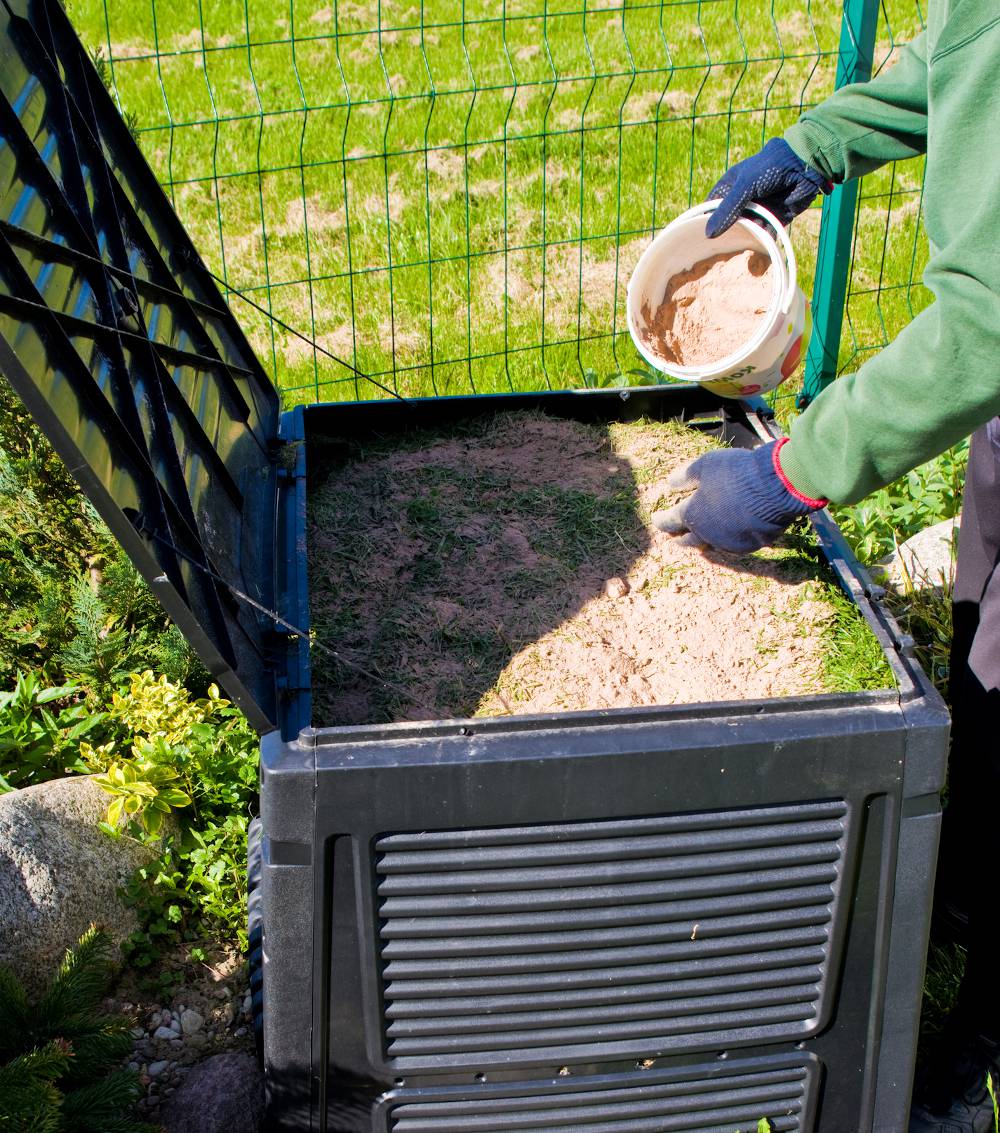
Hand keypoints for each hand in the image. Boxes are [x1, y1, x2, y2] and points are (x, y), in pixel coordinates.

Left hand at [653, 439, 825, 552]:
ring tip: (700, 540)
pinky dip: (728, 539)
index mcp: (692, 514)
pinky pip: (734, 544)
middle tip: (675, 539)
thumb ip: (686, 476)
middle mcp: (708, 534)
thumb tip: (670, 483)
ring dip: (704, 541)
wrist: (775, 486)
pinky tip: (729, 536)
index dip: (662, 520)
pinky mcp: (750, 546)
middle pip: (689, 540)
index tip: (656, 520)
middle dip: (680, 538)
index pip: (671, 521)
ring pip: (712, 544)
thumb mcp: (706, 465)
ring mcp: (729, 542)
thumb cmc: (736, 472)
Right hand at [705, 138, 830, 237]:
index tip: (699, 239)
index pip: (711, 209)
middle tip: (718, 250)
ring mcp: (757, 211)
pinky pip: (762, 234)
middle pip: (728, 223)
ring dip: (744, 238)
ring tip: (741, 247)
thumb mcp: (744, 186)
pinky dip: (760, 240)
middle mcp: (742, 201)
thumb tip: (708, 234)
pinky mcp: (772, 220)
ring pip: (745, 231)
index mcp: (730, 188)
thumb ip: (727, 210)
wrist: (804, 166)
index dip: (705, 222)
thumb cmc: (771, 167)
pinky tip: (757, 247)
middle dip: (725, 235)